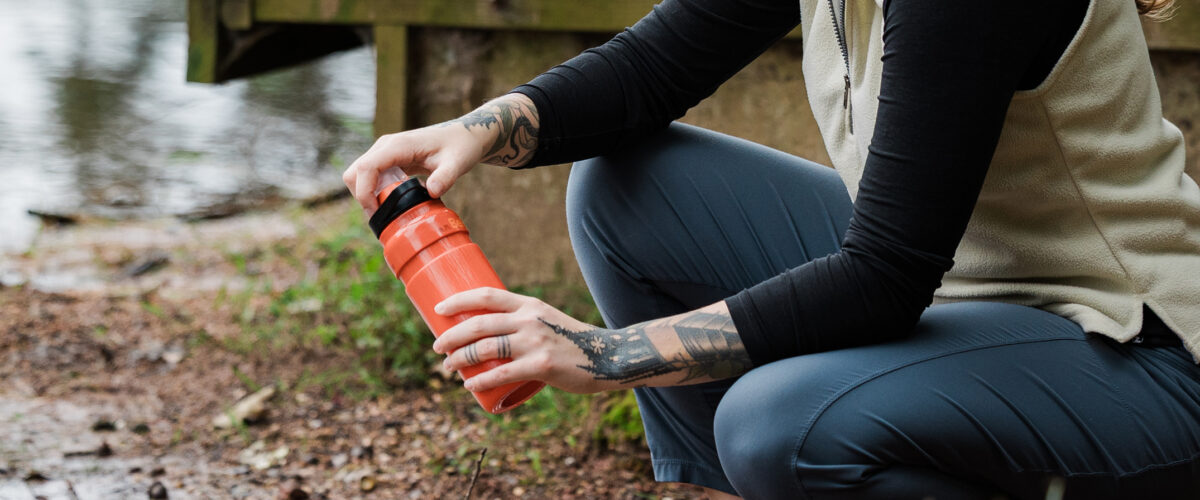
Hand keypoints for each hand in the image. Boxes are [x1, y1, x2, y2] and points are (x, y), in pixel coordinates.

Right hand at [342, 93, 539, 215]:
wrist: (464, 136)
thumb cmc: (461, 147)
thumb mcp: (458, 163)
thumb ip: (446, 177)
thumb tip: (432, 192)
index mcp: (397, 145)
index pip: (366, 168)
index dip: (364, 193)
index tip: (376, 214)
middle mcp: (385, 146)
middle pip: (354, 173)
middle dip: (362, 197)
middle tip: (383, 217)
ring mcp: (385, 153)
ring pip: (359, 176)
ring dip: (367, 196)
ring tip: (391, 212)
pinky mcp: (389, 160)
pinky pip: (371, 178)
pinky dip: (375, 193)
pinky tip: (394, 204)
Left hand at [431, 287, 614, 393]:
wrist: (607, 357)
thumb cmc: (572, 342)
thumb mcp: (547, 321)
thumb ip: (523, 324)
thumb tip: (490, 335)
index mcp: (530, 305)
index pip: (486, 296)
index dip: (458, 300)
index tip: (439, 309)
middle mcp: (529, 320)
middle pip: (478, 323)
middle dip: (451, 336)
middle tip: (437, 346)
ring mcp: (535, 342)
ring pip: (484, 349)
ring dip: (459, 359)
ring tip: (448, 367)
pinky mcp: (540, 366)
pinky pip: (500, 374)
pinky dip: (479, 380)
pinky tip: (468, 384)